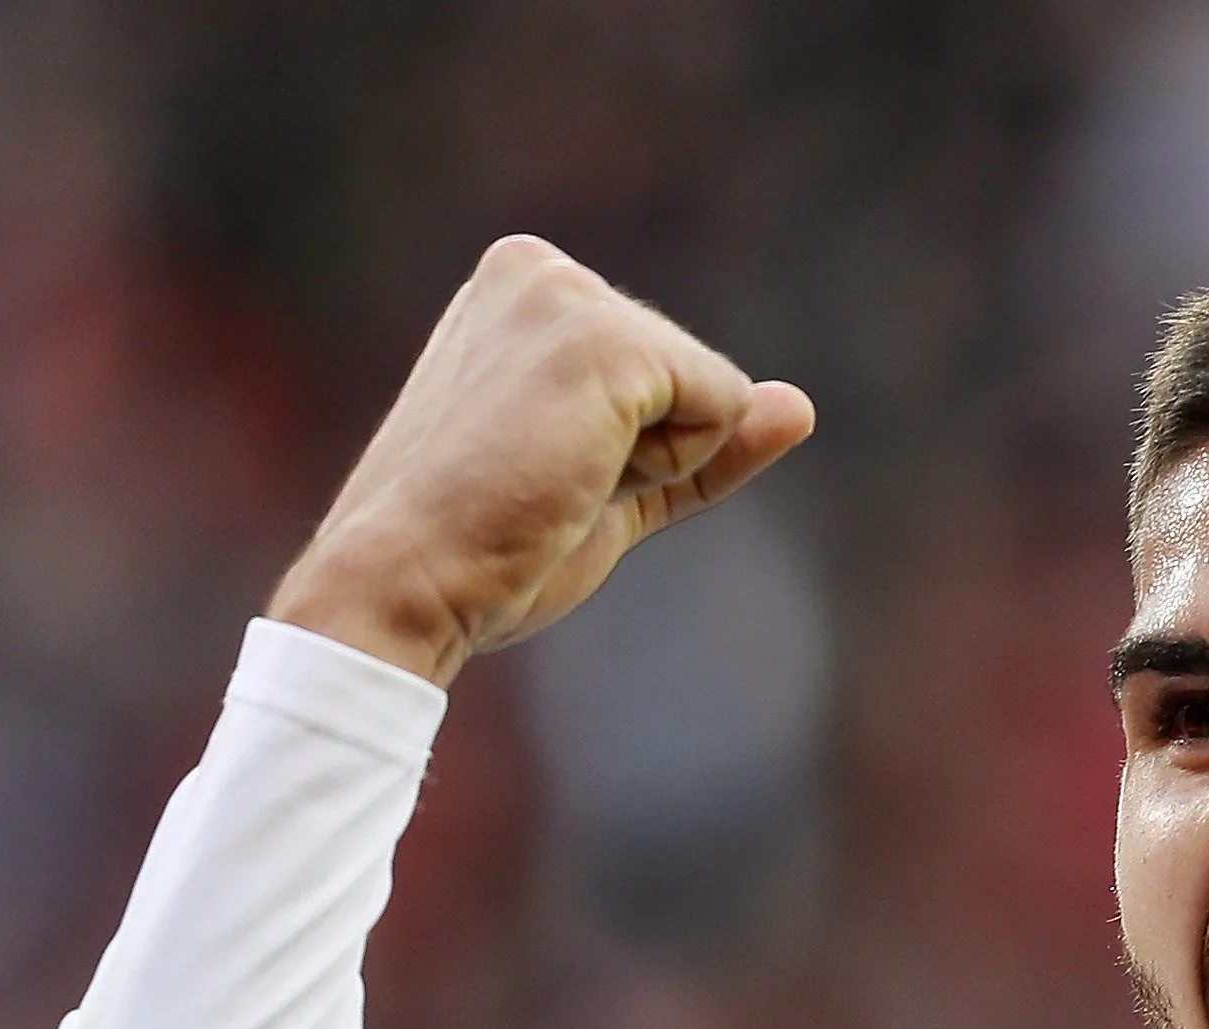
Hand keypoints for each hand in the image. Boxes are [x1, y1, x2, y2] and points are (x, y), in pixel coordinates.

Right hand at [266, 235, 814, 685]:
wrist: (408, 581)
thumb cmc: (489, 545)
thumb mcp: (613, 482)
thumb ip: (703, 438)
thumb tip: (800, 406)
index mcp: (520, 288)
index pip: (662, 370)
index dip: (630, 447)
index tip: (534, 468)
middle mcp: (537, 267)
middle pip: (693, 375)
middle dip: (647, 451)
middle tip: (543, 481)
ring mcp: (568, 296)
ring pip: (713, 393)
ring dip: (655, 461)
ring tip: (551, 476)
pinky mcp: (605, 341)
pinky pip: (723, 409)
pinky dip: (671, 463)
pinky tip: (576, 471)